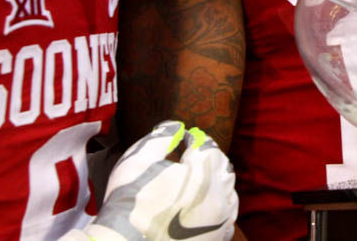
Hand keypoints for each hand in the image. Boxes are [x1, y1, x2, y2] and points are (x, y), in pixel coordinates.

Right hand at [81, 121, 237, 239]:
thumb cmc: (128, 201)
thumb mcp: (139, 159)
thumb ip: (162, 137)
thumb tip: (177, 127)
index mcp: (203, 171)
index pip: (207, 144)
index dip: (194, 138)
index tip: (184, 138)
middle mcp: (219, 195)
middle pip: (222, 166)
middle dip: (207, 158)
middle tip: (190, 158)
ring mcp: (221, 219)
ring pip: (228, 191)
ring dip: (215, 182)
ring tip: (196, 181)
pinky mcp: (217, 238)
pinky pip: (227, 217)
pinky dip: (218, 207)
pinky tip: (202, 206)